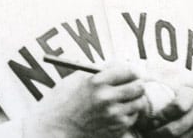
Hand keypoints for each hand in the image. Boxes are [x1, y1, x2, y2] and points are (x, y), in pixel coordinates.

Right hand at [24, 63, 148, 137]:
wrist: (54, 129)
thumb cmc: (62, 101)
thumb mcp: (77, 78)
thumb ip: (100, 70)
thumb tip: (121, 63)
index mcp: (96, 81)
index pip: (128, 71)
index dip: (132, 71)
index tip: (132, 73)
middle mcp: (106, 98)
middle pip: (138, 86)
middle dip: (138, 84)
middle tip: (135, 84)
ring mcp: (112, 115)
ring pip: (139, 103)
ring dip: (134, 100)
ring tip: (124, 100)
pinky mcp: (115, 129)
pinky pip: (132, 118)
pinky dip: (128, 114)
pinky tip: (117, 112)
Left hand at [144, 86, 192, 137]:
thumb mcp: (187, 92)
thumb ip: (168, 91)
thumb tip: (142, 83)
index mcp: (191, 98)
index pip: (174, 108)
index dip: (159, 116)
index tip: (148, 118)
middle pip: (172, 130)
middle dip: (155, 134)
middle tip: (146, 132)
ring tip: (152, 136)